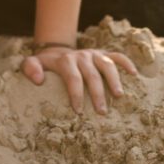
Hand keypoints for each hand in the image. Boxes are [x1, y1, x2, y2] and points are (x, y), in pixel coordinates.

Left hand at [21, 45, 137, 114]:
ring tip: (119, 97)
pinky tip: (134, 75)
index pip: (72, 77)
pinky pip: (117, 56)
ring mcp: (94, 54)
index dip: (76, 94)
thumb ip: (30, 68)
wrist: (57, 51)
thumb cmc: (46, 66)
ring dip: (114, 80)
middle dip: (97, 93)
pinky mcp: (104, 54)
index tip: (78, 111)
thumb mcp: (33, 64)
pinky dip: (126, 63)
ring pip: (107, 64)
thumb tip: (38, 80)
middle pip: (92, 74)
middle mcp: (82, 56)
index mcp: (65, 60)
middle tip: (102, 112)